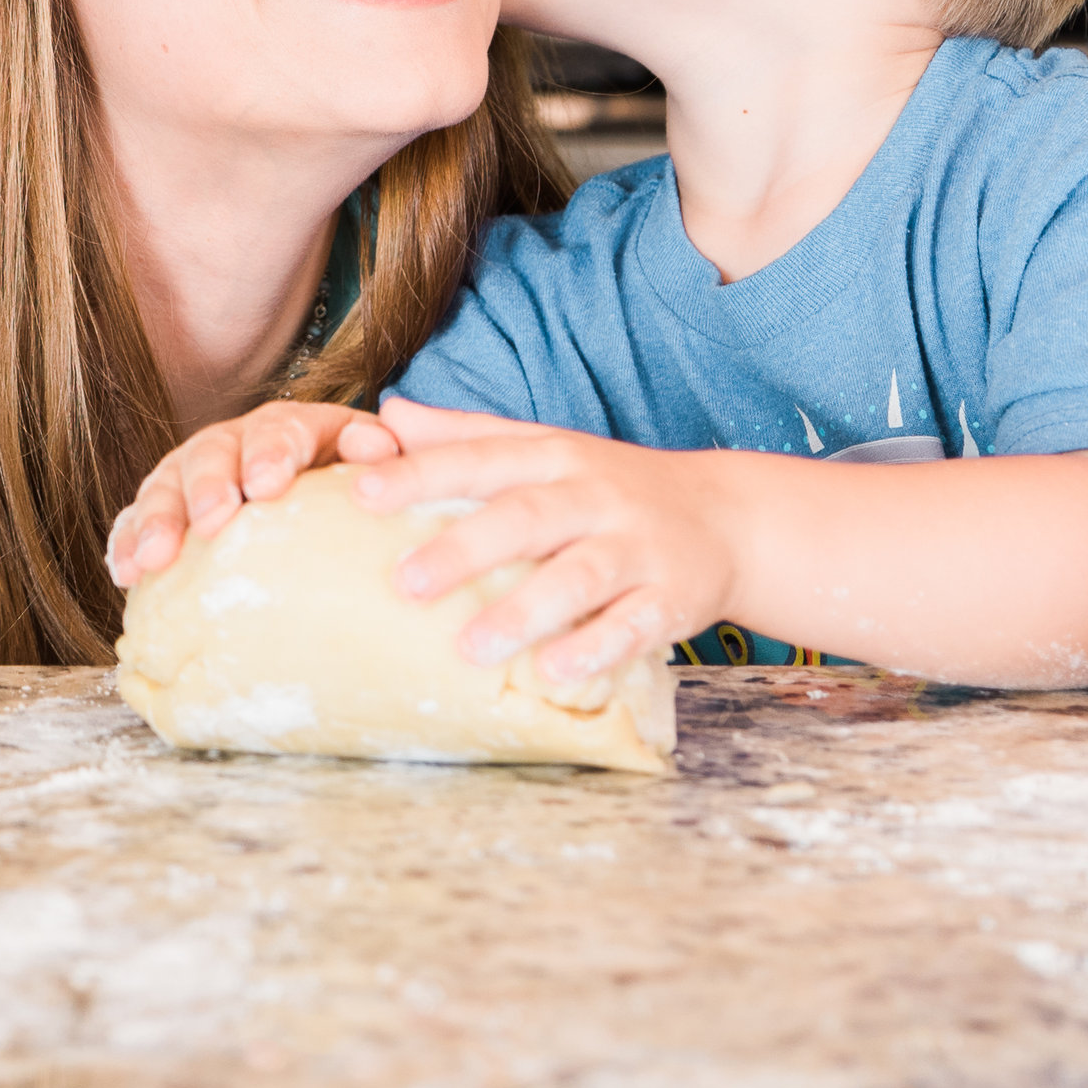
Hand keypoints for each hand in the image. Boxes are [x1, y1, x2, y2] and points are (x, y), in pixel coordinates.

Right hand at [103, 397, 361, 589]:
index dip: (271, 454)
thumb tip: (378, 445)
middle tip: (211, 521)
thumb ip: (378, 454)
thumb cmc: (354, 497)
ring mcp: (195, 475)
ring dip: (158, 519)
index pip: (280, 430)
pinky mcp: (168, 511)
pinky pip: (137, 521)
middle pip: (214, 452)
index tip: (268, 485)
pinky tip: (125, 572)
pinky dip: (129, 543)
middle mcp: (237, 442)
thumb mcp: (376, 470)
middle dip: (209, 486)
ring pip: (167, 484)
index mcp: (293, 429)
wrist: (325, 512)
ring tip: (154, 558)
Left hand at [342, 397, 736, 702]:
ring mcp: (636, 547)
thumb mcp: (545, 447)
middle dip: (464, 548)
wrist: (726, 516)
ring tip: (470, 647)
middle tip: (403, 583)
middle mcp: (594, 495)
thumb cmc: (610, 486)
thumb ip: (467, 436)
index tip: (361, 493)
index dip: (422, 474)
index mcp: (554, 457)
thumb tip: (384, 416)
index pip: (481, 459)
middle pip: (525, 517)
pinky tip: (552, 671)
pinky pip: (632, 625)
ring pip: (579, 576)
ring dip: (525, 611)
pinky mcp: (670, 597)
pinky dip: (594, 648)